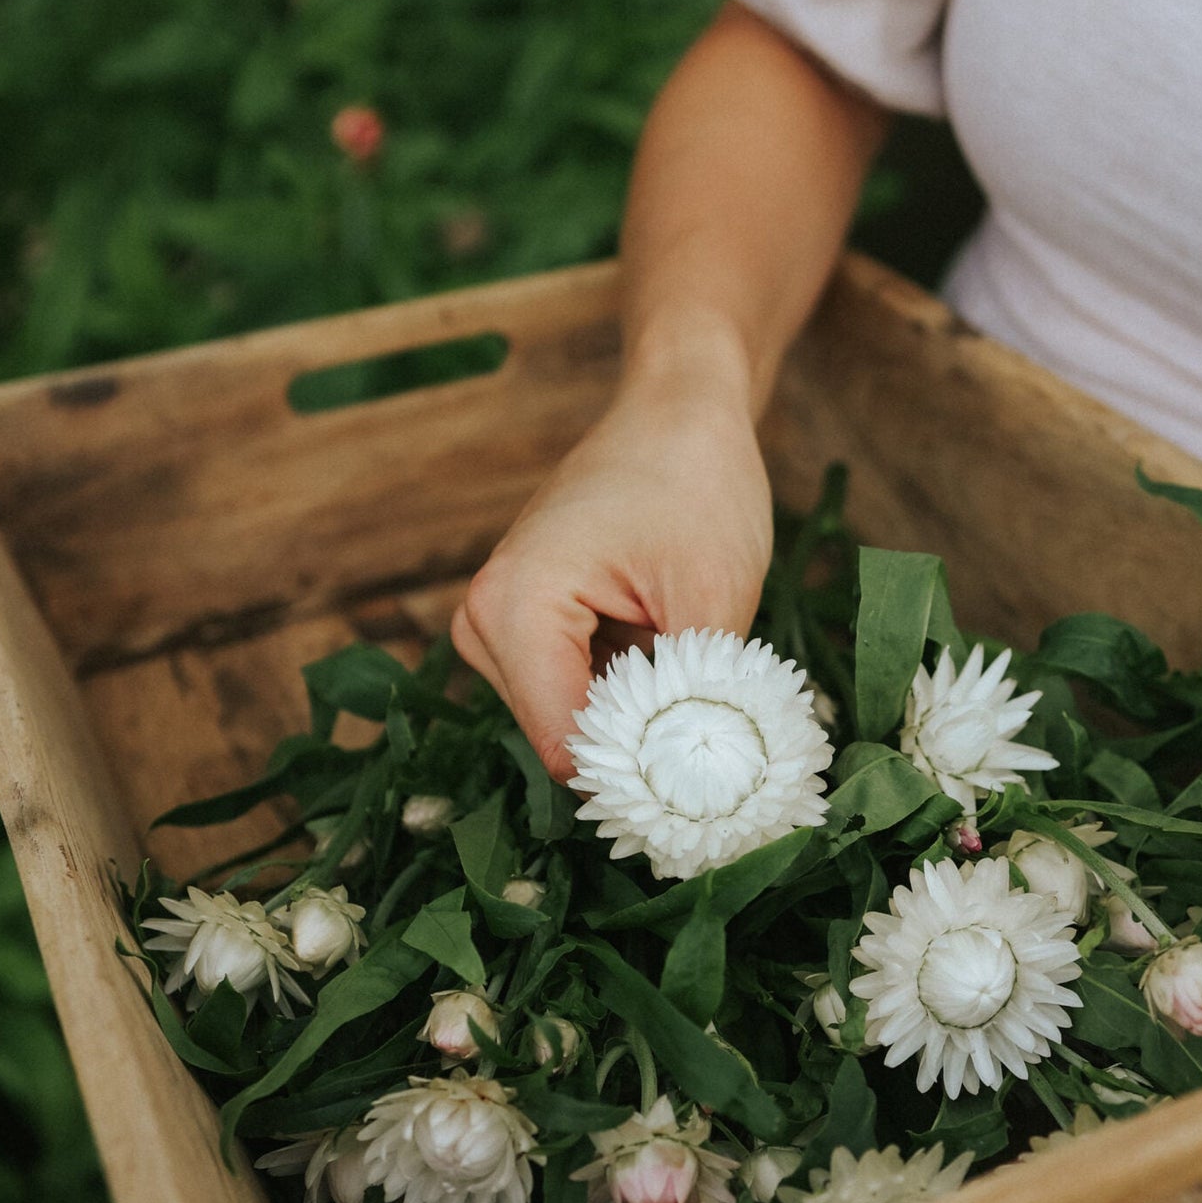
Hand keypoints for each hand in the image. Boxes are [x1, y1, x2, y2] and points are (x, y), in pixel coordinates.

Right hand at [452, 375, 773, 780]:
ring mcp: (495, 625)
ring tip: (694, 661)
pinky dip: (628, 693)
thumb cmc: (696, 482)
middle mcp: (483, 622)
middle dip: (642, 743)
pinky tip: (669, 652)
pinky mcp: (520, 627)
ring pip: (571, 723)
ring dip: (638, 716)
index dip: (644, 775)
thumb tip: (707, 791)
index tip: (716, 775)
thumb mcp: (714, 596)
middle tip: (718, 705)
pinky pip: (572, 693)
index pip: (566, 747)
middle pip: (564, 740)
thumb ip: (697, 700)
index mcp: (514, 606)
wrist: (677, 411)